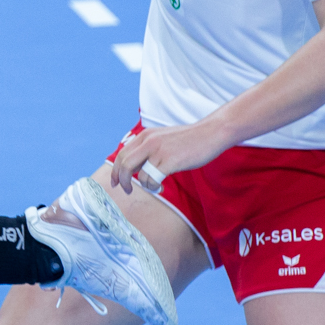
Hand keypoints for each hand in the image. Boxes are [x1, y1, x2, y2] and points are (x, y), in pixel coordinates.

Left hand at [105, 120, 225, 195]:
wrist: (210, 133)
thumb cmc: (189, 139)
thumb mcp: (162, 138)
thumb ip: (148, 148)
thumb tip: (134, 166)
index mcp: (145, 135)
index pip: (122, 154)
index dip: (115, 170)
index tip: (115, 181)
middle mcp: (149, 141)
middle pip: (124, 164)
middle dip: (121, 180)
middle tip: (126, 190)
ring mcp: (159, 151)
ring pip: (139, 175)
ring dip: (144, 185)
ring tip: (154, 186)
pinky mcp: (170, 161)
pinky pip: (152, 180)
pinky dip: (153, 187)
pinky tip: (160, 187)